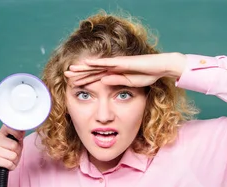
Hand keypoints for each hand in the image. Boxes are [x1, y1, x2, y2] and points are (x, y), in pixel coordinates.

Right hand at [0, 125, 24, 186]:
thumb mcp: (14, 147)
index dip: (18, 134)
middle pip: (15, 145)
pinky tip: (6, 166)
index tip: (19, 139)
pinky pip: (9, 163)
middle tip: (12, 156)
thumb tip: (23, 130)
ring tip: (8, 161)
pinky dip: (11, 167)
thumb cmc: (5, 158)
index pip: (10, 127)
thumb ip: (18, 138)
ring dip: (14, 161)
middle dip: (17, 153)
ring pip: (13, 156)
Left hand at [64, 52, 186, 86]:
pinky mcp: (122, 62)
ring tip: (71, 69)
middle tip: (65, 75)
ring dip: (83, 67)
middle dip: (79, 73)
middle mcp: (113, 66)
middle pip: (92, 70)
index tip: (73, 84)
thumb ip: (116, 82)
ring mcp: (117, 63)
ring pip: (96, 66)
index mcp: (114, 73)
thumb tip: (103, 82)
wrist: (160, 67)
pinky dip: (96, 63)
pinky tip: (86, 63)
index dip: (84, 80)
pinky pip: (107, 63)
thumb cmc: (148, 74)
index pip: (96, 77)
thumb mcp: (129, 83)